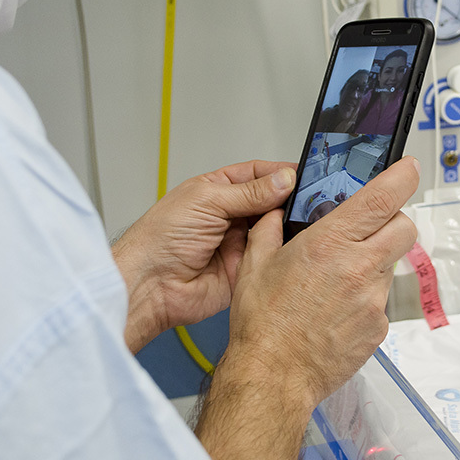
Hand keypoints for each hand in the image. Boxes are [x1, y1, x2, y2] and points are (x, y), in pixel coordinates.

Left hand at [112, 160, 296, 351]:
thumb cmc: (159, 240)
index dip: (280, 173)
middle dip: (288, 199)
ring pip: (275, 229)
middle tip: (309, 198)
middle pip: (272, 201)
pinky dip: (281, 252)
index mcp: (218, 191)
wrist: (151, 286)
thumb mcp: (206, 201)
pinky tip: (288, 245)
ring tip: (301, 220)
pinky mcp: (247, 269)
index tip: (303, 174)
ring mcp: (240, 243)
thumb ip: (249, 192)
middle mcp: (231, 216)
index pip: (257, 174)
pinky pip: (272, 257)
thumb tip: (284, 179)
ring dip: (286, 225)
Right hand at [223, 156, 419, 408]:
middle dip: (394, 221)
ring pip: (391, 265)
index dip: (402, 177)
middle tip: (373, 228)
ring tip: (338, 282)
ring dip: (374, 263)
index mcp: (330, 243)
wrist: (273, 376)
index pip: (382, 198)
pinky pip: (381, 302)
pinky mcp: (378, 327)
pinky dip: (365, 300)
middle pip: (405, 228)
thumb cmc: (262, 324)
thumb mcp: (254, 264)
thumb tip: (276, 211)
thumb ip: (270, 229)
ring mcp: (373, 300)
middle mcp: (359, 268)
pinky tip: (337, 311)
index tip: (408, 168)